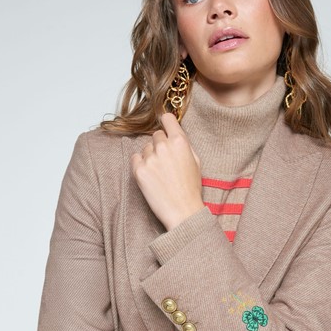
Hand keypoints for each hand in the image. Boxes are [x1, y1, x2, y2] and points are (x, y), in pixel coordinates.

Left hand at [131, 113, 204, 230]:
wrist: (182, 211)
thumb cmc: (191, 188)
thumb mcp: (196, 161)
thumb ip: (184, 144)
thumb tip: (174, 133)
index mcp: (180, 142)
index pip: (167, 119)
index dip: (166, 123)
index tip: (165, 127)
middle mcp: (163, 147)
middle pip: (155, 135)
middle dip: (160, 145)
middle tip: (166, 162)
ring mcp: (150, 159)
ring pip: (145, 148)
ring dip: (150, 157)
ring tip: (160, 173)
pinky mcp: (139, 171)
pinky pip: (135, 159)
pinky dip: (140, 165)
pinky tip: (150, 176)